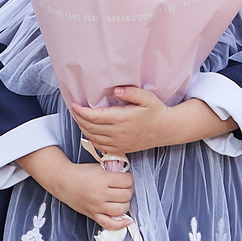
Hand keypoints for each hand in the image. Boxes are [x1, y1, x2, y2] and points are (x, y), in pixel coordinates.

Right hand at [21, 147, 132, 229]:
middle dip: (128, 190)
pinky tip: (126, 221)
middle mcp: (100, 194)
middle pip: (126, 195)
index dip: (129, 179)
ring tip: (121, 199)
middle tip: (123, 188)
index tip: (126, 178)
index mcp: (102, 179)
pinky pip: (110, 224)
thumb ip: (113, 172)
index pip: (127, 181)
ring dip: (125, 204)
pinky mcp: (93, 215)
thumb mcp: (98, 167)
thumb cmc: (80, 173)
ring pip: (122, 209)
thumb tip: (128, 179)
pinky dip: (120, 224)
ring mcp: (97, 206)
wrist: (63, 182)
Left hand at [69, 86, 234, 156]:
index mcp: (122, 119)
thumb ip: (130, 92)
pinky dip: (91, 139)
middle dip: (79, 118)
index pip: (94, 116)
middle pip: (90, 127)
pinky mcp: (121, 149)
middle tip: (74, 109)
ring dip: (83, 128)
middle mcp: (118, 133)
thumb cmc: (157, 111)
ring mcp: (119, 143)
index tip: (74, 104)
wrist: (167, 130)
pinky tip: (89, 132)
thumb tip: (115, 90)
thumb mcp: (147, 97)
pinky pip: (100, 147)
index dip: (81, 111)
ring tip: (79, 118)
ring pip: (93, 138)